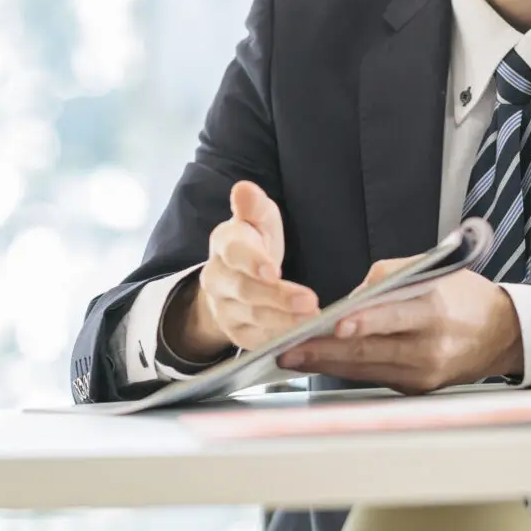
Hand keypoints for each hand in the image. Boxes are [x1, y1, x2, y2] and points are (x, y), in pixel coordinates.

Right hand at [170, 181, 319, 362]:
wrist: (232, 280)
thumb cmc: (254, 243)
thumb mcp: (257, 219)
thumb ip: (253, 206)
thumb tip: (244, 189)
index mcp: (223, 245)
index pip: (234, 253)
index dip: (252, 262)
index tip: (274, 270)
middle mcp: (217, 279)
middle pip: (245, 290)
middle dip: (278, 297)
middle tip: (310, 301)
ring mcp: (224, 309)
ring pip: (253, 318)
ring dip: (284, 321)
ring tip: (313, 319)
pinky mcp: (237, 333)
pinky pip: (257, 341)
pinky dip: (281, 340)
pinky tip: (304, 336)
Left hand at [276, 258, 521, 393]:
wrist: (502, 333)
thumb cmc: (466, 298)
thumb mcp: (434, 271)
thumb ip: (390, 277)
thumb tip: (353, 296)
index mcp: (434, 311)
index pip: (393, 316)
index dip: (363, 322)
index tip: (334, 324)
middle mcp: (429, 347)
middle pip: (369, 350)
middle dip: (324, 350)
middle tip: (290, 349)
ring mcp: (423, 373)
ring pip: (366, 369)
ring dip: (327, 364)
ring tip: (294, 357)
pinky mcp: (417, 387)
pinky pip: (375, 377)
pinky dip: (348, 369)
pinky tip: (322, 364)